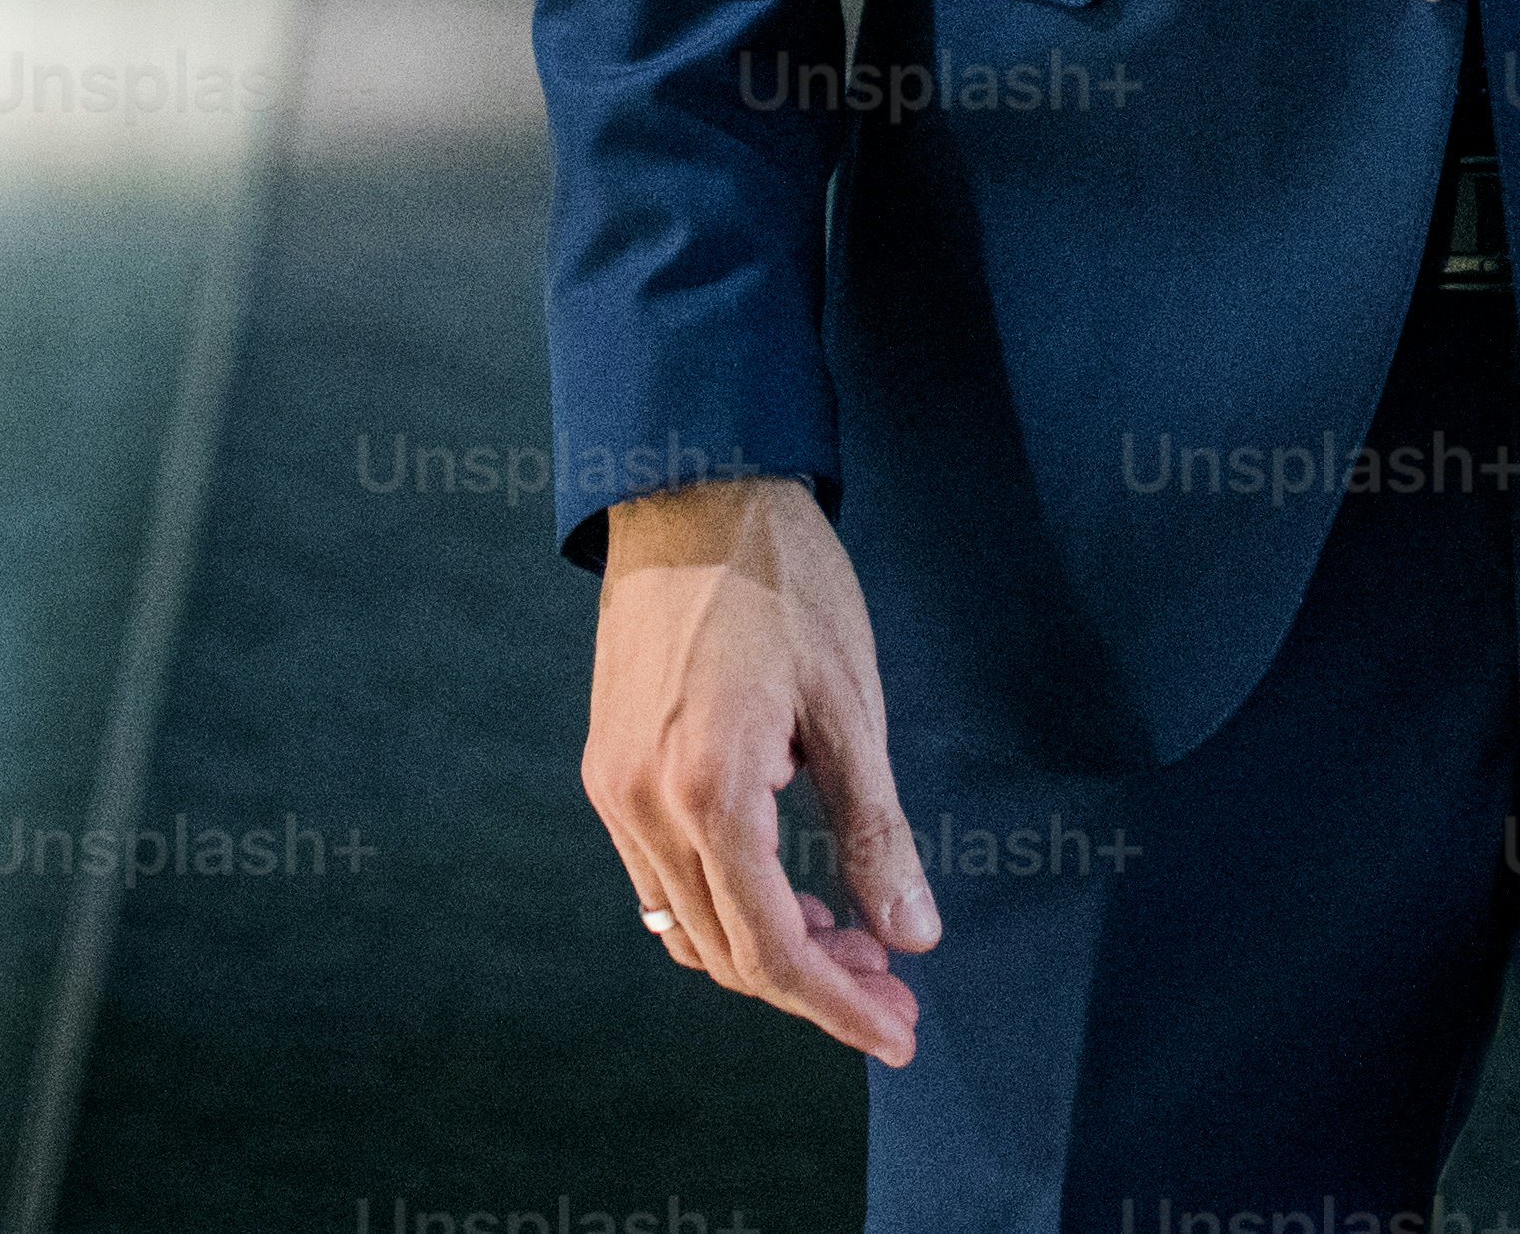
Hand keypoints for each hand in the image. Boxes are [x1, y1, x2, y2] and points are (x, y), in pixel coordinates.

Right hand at [579, 473, 933, 1062]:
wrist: (693, 489)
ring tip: (849, 937)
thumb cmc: (783, 582)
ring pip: (688, 925)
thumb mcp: (850, 705)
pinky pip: (661, 878)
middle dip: (814, 985)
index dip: (839, 1005)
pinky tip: (786, 886)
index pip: (773, 947)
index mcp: (709, 789)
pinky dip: (725, 904)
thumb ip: (876, 831)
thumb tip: (912, 936)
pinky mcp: (607, 768)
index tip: (900, 1031)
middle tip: (893, 987)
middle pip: (727, 952)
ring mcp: (614, 788)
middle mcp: (643, 803)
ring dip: (767, 949)